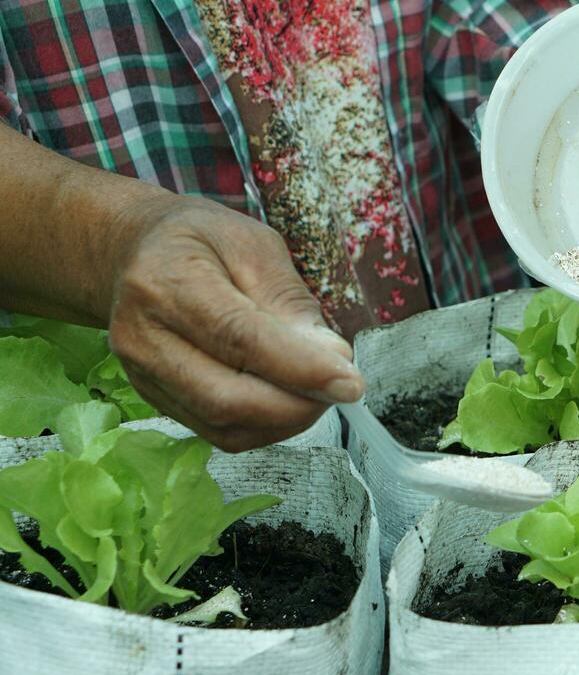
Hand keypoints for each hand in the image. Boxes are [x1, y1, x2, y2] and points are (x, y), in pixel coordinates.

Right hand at [103, 194, 365, 451]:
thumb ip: (290, 301)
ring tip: (318, 389)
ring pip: (224, 426)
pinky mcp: (154, 400)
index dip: (301, 369)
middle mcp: (143, 337)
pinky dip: (265, 426)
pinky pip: (218, 433)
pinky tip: (288, 399)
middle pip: (227, 399)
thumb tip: (331, 359)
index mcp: (167, 282)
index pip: (240, 339)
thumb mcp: (254, 245)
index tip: (351, 383)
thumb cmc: (201, 241)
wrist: (132, 253)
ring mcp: (142, 376)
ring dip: (286, 420)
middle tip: (343, 387)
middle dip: (298, 406)